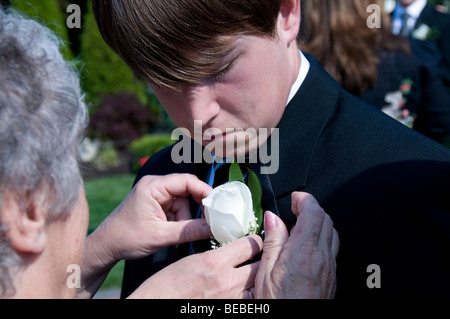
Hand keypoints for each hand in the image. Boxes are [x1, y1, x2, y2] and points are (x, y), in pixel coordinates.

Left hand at [77, 174, 213, 297]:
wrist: (106, 246)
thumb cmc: (126, 238)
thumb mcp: (160, 236)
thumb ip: (188, 231)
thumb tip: (212, 228)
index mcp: (153, 186)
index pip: (186, 181)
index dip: (204, 191)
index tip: (217, 205)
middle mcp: (155, 186)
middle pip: (187, 191)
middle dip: (194, 210)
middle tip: (204, 224)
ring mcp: (156, 195)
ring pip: (183, 203)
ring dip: (184, 220)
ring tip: (175, 237)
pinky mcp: (156, 204)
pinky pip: (176, 210)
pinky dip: (178, 222)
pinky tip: (172, 235)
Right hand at [129, 235, 262, 298]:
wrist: (155, 305)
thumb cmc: (165, 286)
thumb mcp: (190, 260)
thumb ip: (214, 256)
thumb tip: (229, 253)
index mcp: (215, 262)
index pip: (250, 245)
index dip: (255, 241)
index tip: (256, 241)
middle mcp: (226, 281)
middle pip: (259, 266)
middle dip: (261, 261)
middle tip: (259, 258)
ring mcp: (229, 300)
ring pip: (257, 287)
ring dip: (256, 281)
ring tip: (253, 277)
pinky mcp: (227, 311)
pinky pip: (246, 302)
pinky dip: (248, 297)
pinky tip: (244, 294)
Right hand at [255, 192, 338, 298]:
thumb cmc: (280, 303)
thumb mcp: (266, 271)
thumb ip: (273, 240)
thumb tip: (273, 218)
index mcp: (303, 250)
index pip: (314, 211)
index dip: (304, 199)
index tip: (294, 199)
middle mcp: (321, 256)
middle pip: (326, 218)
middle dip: (311, 208)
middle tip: (294, 210)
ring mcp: (330, 267)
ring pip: (332, 232)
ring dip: (318, 223)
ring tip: (300, 228)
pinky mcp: (332, 277)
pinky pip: (332, 249)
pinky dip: (322, 239)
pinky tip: (307, 248)